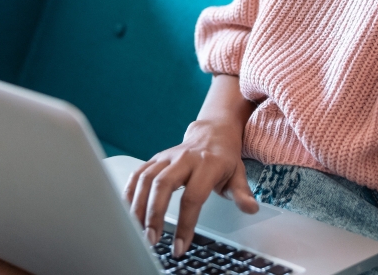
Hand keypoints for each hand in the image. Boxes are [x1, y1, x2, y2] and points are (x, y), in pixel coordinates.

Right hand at [123, 119, 258, 256]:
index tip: (180, 246)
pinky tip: (126, 211)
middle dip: (154, 214)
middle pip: (162, 185)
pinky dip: (128, 192)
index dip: (185, 224)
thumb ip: (242, 193)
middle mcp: (184, 159)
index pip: (193, 197)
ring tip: (137, 230)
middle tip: (151, 239)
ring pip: (146, 179)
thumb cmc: (224, 158)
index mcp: (207, 164)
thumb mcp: (238, 174)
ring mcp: (167, 157)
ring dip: (138, 206)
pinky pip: (138, 173)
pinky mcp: (155, 158)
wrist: (212, 132)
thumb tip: (250, 209)